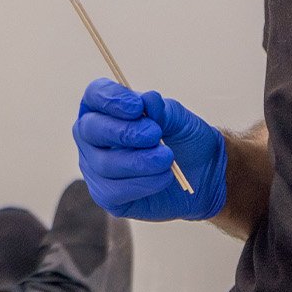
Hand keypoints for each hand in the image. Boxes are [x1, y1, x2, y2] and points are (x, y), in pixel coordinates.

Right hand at [73, 79, 228, 222]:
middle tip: (155, 135)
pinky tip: (164, 177)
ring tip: (167, 158)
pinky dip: (143, 183)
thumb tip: (148, 100)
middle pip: (89, 129)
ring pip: (104, 164)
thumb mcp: (178, 119)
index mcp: (105, 108)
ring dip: (139, 161)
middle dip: (123, 132)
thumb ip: (161, 109)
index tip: (137, 107)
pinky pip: (114, 191)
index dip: (111, 99)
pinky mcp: (106, 195)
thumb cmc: (182, 139)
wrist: (201, 174)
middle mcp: (92, 137)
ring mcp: (95, 167)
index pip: (95, 95)